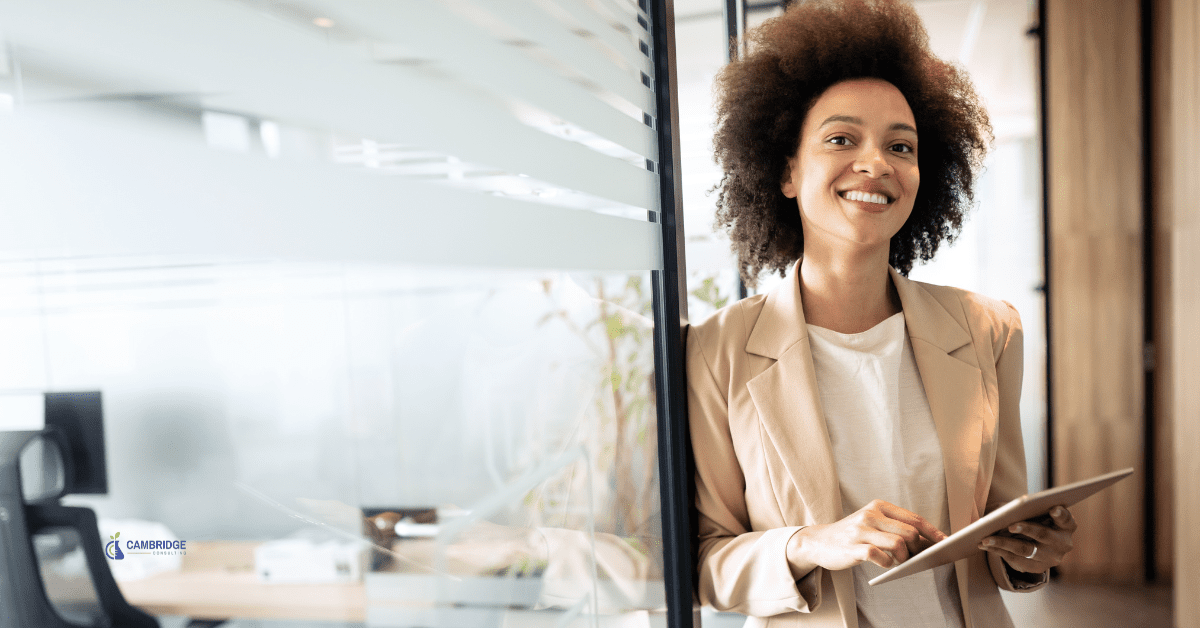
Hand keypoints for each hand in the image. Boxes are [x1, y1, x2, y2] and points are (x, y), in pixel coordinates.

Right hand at [790, 499, 947, 571]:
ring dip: (904, 558)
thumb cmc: (853, 535)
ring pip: (898, 544)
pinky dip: (887, 563)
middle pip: (910, 532)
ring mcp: (861, 530)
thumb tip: (928, 542)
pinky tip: (884, 564)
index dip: (933, 532)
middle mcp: (870, 514)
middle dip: (919, 548)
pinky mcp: (852, 546)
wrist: (819, 541)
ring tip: (899, 562)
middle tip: (916, 557)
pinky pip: (879, 556)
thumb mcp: (873, 523)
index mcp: (879, 506)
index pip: (914, 518)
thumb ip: (896, 528)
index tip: (945, 542)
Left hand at [978, 505, 1075, 573]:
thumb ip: (1027, 508)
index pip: (1066, 519)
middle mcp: (1063, 543)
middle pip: (1043, 535)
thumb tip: (1001, 511)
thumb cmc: (1035, 520)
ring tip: (986, 539)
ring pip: (1025, 549)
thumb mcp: (1035, 512)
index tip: (1053, 508)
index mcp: (1066, 526)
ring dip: (1003, 543)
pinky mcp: (1038, 568)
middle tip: (1010, 525)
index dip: (1060, 514)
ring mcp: (1051, 558)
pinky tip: (984, 545)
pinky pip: (1015, 560)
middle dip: (1026, 529)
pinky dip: (998, 551)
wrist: (1036, 544)